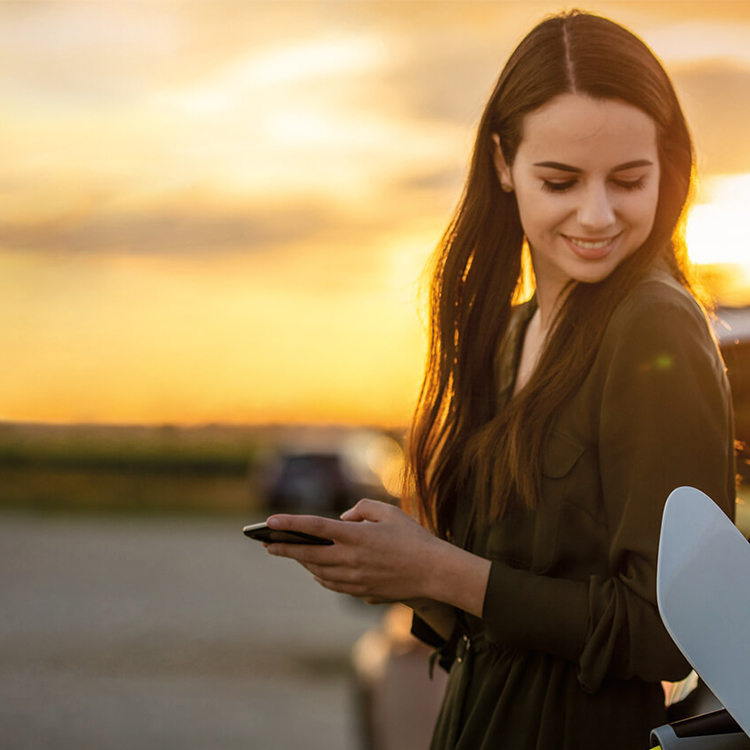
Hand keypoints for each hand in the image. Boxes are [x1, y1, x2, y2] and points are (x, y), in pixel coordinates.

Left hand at [265, 498, 447, 603]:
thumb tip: (342, 519)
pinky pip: (333, 584)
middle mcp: (351, 559)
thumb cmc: (413, 538)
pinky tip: (315, 570)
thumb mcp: (389, 512)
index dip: (290, 524)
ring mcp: (355, 579)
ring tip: (288, 553)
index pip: (315, 528)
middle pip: (308, 554)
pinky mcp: (362, 592)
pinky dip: (320, 576)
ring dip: (301, 562)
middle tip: (266, 543)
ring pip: (318, 571)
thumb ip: (361, 509)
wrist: (434, 572)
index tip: (269, 521)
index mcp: (356, 536)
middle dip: (284, 548)